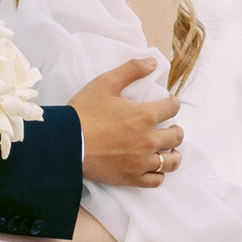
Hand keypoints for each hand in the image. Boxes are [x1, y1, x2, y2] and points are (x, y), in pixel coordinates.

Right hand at [70, 56, 183, 190]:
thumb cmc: (84, 112)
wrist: (65, 143)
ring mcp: (141, 161)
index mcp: (145, 115)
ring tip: (167, 149)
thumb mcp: (105, 83)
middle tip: (168, 126)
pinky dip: (159, 173)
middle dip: (175, 128)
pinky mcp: (131, 178)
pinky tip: (154, 166)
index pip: (173, 108)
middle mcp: (148, 140)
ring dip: (173, 153)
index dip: (173, 103)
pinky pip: (156, 180)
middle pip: (177, 135)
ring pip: (171, 161)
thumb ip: (131, 70)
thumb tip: (153, 62)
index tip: (169, 104)